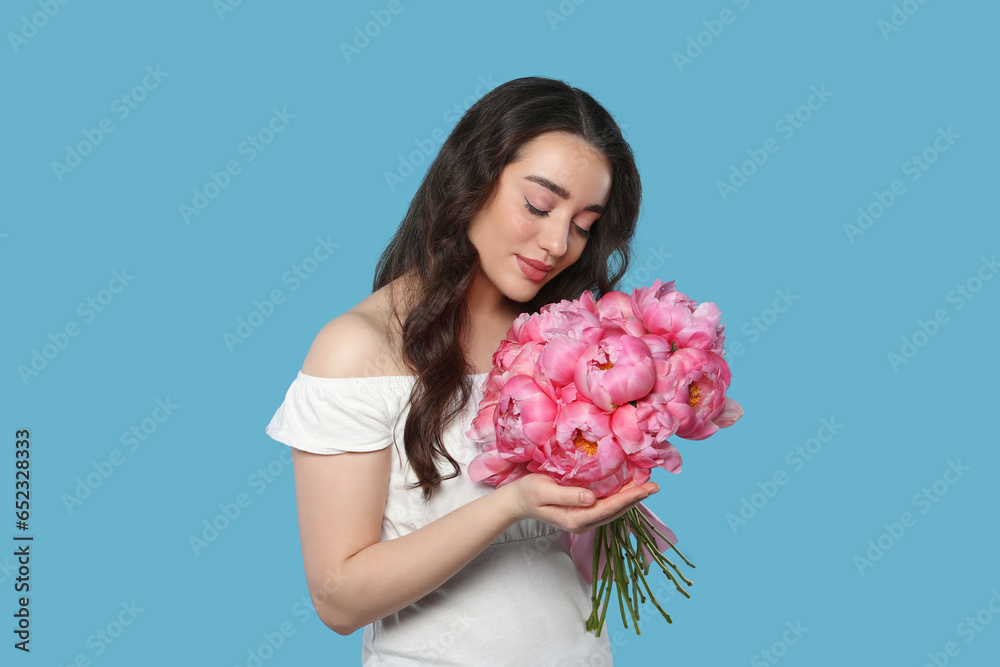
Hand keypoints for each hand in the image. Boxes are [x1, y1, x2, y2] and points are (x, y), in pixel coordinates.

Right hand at [502, 474, 659, 534]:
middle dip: (636, 499)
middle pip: (615, 511)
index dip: (629, 498)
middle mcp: (582, 523)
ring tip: (647, 487)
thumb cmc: (528, 493)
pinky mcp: (582, 513)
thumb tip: (591, 497)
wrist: (517, 501)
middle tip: (655, 486)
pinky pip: (606, 507)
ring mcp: (583, 520)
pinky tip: (628, 489)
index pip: (608, 508)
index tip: (646, 488)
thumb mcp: (544, 490)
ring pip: (613, 511)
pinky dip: (619, 498)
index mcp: (575, 519)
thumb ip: (567, 495)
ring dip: (630, 499)